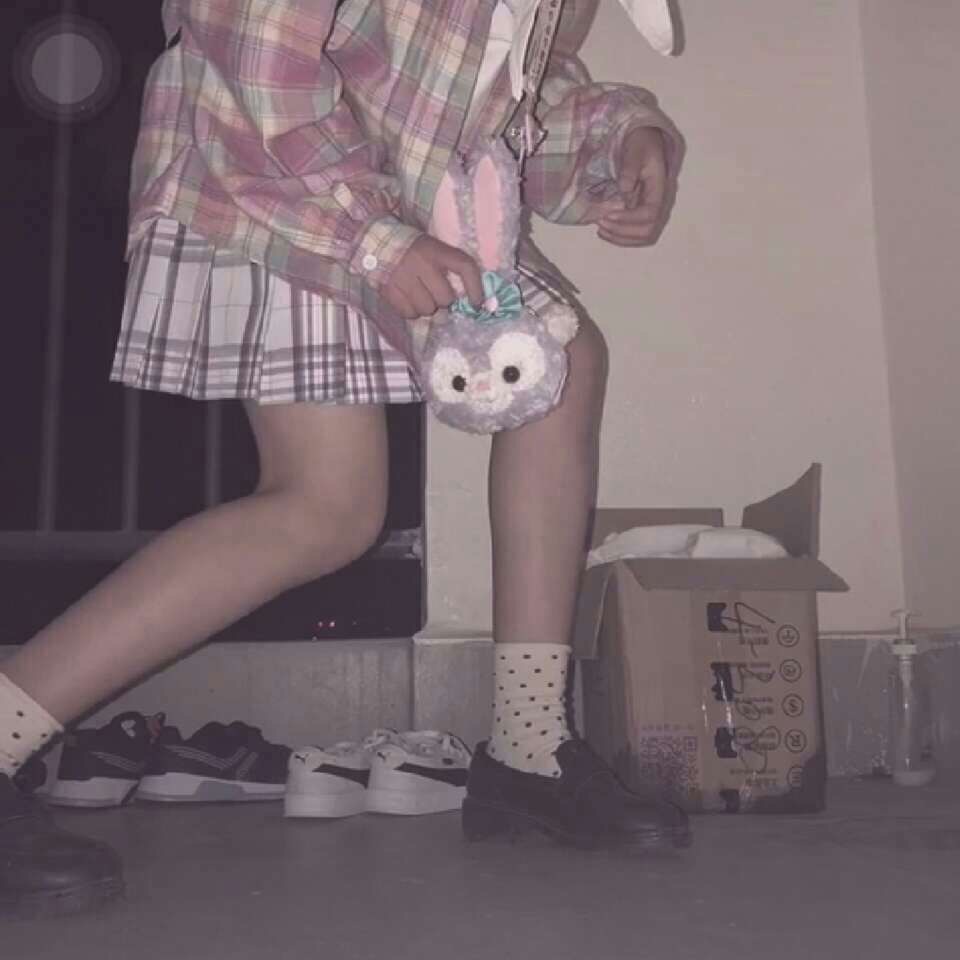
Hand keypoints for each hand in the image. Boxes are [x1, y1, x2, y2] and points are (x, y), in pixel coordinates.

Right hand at [383, 236, 483, 319]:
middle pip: (445, 298)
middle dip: (443, 300)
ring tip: (420, 295)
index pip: (465, 267)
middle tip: (435, 293)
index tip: (478, 304)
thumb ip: (450, 269)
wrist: (379, 242)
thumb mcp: (434, 249)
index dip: (475, 288)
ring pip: (427, 309)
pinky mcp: (390, 290)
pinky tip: (408, 299)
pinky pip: (410, 313)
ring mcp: (404, 277)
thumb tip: (470, 303)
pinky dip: (411, 311)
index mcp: (436, 250)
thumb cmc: (414, 250)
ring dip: (427, 307)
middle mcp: (422, 262)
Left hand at [596, 127, 670, 247]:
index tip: (608, 215)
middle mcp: (657, 203)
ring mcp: (649, 210)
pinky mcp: (639, 213)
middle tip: (601, 222)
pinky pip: (634, 233)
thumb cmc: (641, 143)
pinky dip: (619, 237)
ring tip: (600, 229)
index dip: (629, 218)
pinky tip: (603, 231)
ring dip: (620, 237)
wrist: (644, 142)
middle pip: (647, 230)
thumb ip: (631, 166)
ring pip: (642, 236)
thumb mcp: (636, 148)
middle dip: (623, 231)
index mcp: (659, 188)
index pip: (650, 213)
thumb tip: (624, 188)